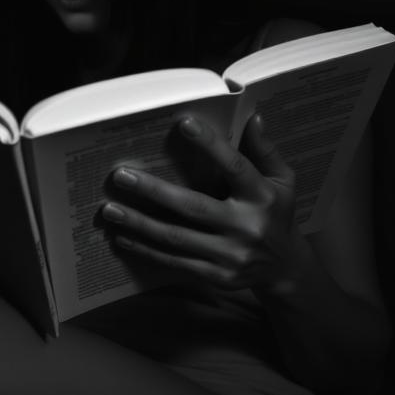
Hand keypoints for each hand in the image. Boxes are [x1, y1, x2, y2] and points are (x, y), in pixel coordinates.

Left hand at [100, 113, 301, 291]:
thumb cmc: (276, 213)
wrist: (285, 268)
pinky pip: (176, 262)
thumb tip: (253, 117)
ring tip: (110, 209)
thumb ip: (264, 150)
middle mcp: (247, 226)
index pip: (234, 167)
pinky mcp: (218, 277)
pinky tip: (123, 238)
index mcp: (262, 196)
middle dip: (153, 190)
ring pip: (176, 237)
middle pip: (193, 206)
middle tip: (120, 175)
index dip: (210, 145)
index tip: (184, 124)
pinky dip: (146, 251)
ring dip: (139, 223)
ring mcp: (231, 255)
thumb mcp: (282, 181)